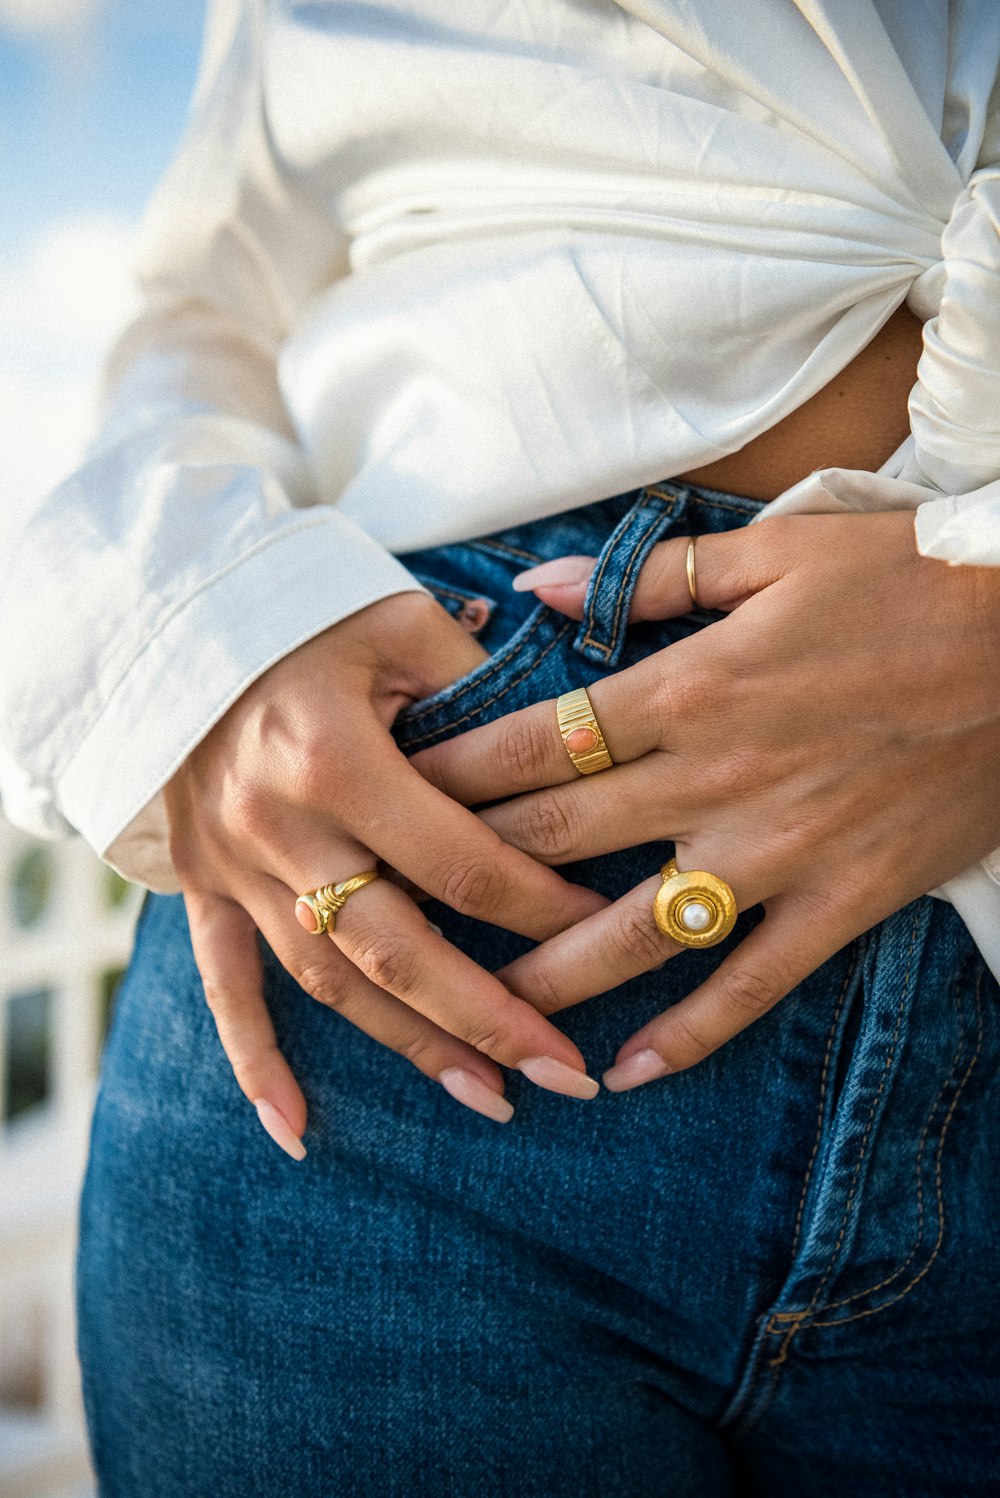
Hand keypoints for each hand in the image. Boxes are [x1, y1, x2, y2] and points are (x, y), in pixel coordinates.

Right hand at [165, 592, 606, 1156]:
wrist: (176, 618)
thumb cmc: (310, 613)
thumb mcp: (401, 624)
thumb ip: (483, 693)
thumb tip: (573, 757)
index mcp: (335, 758)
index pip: (459, 860)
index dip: (539, 904)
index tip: (604, 931)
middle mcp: (279, 825)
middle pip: (396, 948)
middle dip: (486, 1017)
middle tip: (564, 1072)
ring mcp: (235, 864)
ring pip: (329, 981)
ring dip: (410, 1046)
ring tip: (489, 1098)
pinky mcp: (206, 885)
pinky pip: (223, 987)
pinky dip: (257, 1062)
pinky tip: (297, 1131)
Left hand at [413, 512, 999, 1087]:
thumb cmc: (903, 582)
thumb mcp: (776, 551)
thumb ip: (654, 576)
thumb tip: (540, 591)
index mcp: (690, 686)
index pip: (537, 741)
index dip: (452, 774)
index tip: (390, 798)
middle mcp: (714, 778)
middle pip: (560, 840)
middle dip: (467, 876)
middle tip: (398, 912)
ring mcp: (777, 851)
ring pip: (635, 932)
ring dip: (550, 976)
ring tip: (481, 1011)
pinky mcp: (841, 900)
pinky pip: (752, 984)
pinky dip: (690, 1034)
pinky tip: (629, 1075)